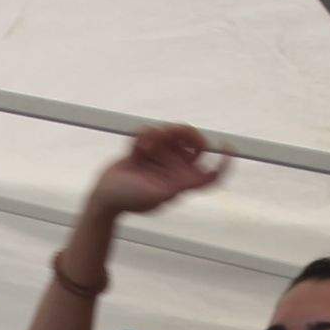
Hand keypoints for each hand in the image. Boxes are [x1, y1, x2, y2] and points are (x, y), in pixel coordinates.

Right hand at [86, 123, 226, 219]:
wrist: (103, 194)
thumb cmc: (129, 199)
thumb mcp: (158, 195)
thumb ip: (180, 186)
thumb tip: (205, 174)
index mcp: (182, 183)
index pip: (212, 175)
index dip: (225, 162)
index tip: (226, 145)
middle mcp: (175, 170)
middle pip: (194, 143)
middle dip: (183, 133)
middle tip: (169, 131)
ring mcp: (161, 158)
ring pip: (173, 133)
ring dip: (158, 135)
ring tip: (144, 146)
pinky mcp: (146, 149)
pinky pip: (152, 131)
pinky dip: (142, 136)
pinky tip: (134, 147)